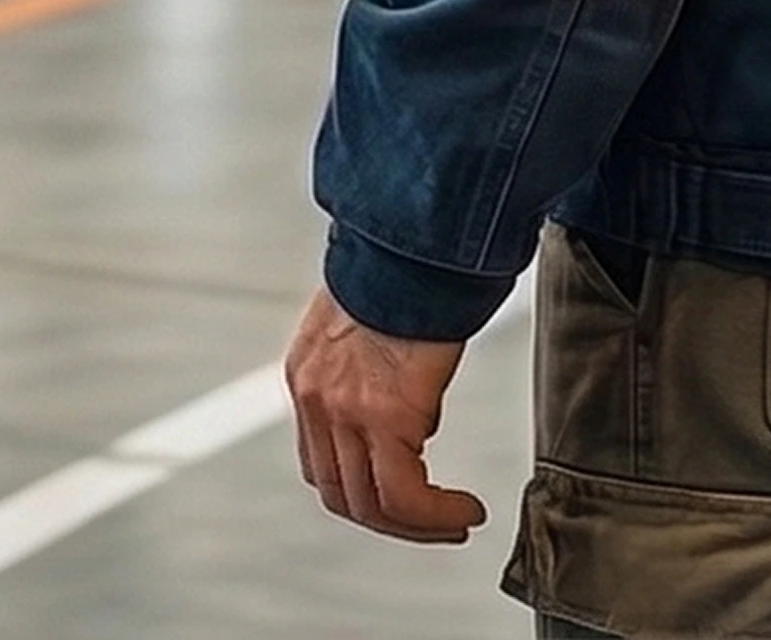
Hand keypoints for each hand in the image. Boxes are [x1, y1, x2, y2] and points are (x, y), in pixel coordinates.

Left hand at [282, 285, 482, 543]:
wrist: (413, 244)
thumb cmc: (402, 276)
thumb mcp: (363, 331)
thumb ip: (366, 378)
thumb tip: (406, 422)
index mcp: (307, 378)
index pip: (321, 465)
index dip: (364, 494)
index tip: (403, 503)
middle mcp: (315, 399)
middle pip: (342, 495)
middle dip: (393, 523)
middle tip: (436, 524)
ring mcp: (344, 410)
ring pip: (373, 506)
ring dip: (420, 526)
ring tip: (456, 520)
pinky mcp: (383, 415)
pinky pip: (404, 496)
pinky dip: (436, 515)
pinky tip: (463, 508)